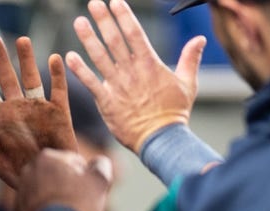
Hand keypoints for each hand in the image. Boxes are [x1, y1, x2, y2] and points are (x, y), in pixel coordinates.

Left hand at [0, 36, 78, 188]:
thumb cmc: (18, 175)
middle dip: (0, 59)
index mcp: (0, 119)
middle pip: (7, 79)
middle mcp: (18, 110)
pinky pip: (59, 90)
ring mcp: (38, 109)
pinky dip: (57, 75)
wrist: (48, 184)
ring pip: (31, 78)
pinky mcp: (59, 113)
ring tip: (22, 40)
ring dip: (27, 59)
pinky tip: (54, 59)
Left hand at [13, 149, 113, 210]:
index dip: (85, 177)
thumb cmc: (76, 204)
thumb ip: (101, 165)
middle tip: (77, 202)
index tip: (87, 190)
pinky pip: (36, 207)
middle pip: (57, 176)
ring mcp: (20, 190)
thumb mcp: (99, 180)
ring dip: (55, 198)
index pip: (73, 162)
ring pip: (45, 191)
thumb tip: (99, 162)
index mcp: (47, 157)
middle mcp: (28, 170)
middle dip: (67, 186)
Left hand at [66, 0, 205, 152]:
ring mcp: (118, 86)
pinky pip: (90, 83)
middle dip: (103, 20)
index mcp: (150, 64)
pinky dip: (79, 70)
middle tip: (93, 3)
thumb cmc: (174, 112)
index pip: (135, 33)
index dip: (124, 16)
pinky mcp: (107, 102)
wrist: (161, 138)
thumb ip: (190, 59)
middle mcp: (131, 71)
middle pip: (115, 40)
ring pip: (100, 58)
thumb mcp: (188, 83)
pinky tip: (69, 56)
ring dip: (88, 39)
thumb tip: (200, 39)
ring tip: (79, 22)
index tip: (115, 1)